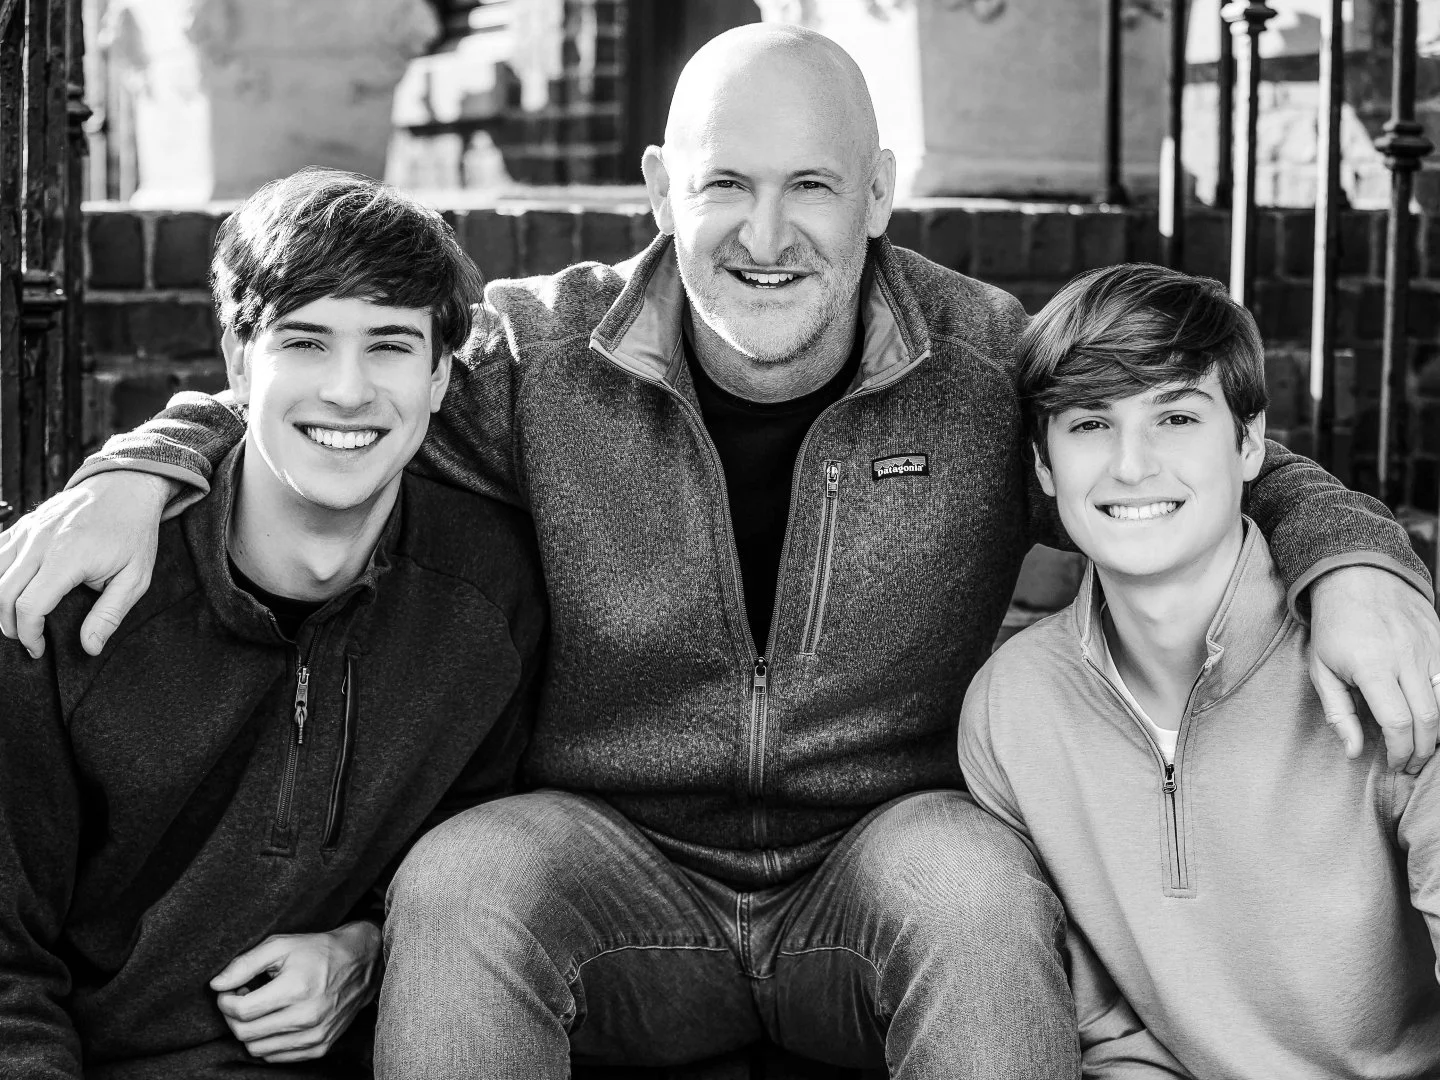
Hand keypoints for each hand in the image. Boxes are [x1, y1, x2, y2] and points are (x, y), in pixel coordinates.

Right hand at [0, 472, 171, 656]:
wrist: (126, 488)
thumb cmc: (132, 533)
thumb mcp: (135, 577)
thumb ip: (110, 614)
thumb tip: (90, 647)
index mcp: (67, 557)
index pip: (29, 605)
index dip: (28, 633)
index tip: (38, 648)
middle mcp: (39, 542)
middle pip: (2, 593)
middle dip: (9, 625)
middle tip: (27, 640)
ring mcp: (27, 531)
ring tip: (15, 620)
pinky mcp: (22, 525)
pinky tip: (9, 592)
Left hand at [211, 922, 381, 1063]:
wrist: (361, 963)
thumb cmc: (318, 951)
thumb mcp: (280, 945)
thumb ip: (244, 963)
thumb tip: (216, 984)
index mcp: (296, 989)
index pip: (241, 1011)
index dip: (225, 1001)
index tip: (229, 990)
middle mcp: (307, 1017)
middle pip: (246, 1034)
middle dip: (233, 1016)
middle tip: (242, 997)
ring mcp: (315, 1035)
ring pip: (258, 1050)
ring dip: (250, 1031)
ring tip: (260, 1009)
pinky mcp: (320, 1047)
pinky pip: (277, 1057)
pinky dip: (268, 1042)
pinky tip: (274, 1020)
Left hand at [1308, 565, 1439, 772]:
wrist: (1357, 576)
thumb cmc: (1334, 626)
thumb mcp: (1321, 669)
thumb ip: (1339, 713)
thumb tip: (1354, 752)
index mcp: (1372, 666)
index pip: (1398, 722)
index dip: (1399, 751)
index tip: (1393, 764)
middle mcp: (1406, 657)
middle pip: (1429, 719)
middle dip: (1422, 751)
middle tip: (1410, 765)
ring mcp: (1428, 648)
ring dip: (1437, 733)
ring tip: (1422, 748)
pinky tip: (1432, 721)